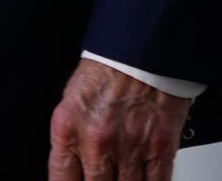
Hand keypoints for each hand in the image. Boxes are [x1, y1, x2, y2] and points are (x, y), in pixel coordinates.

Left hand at [47, 58, 190, 180]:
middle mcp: (96, 141)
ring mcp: (129, 147)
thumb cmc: (107, 73)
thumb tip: (73, 168)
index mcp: (68, 128)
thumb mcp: (71, 103)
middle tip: (102, 178)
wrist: (141, 53)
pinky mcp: (160, 149)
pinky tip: (142, 180)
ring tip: (121, 178)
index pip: (61, 176)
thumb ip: (71, 138)